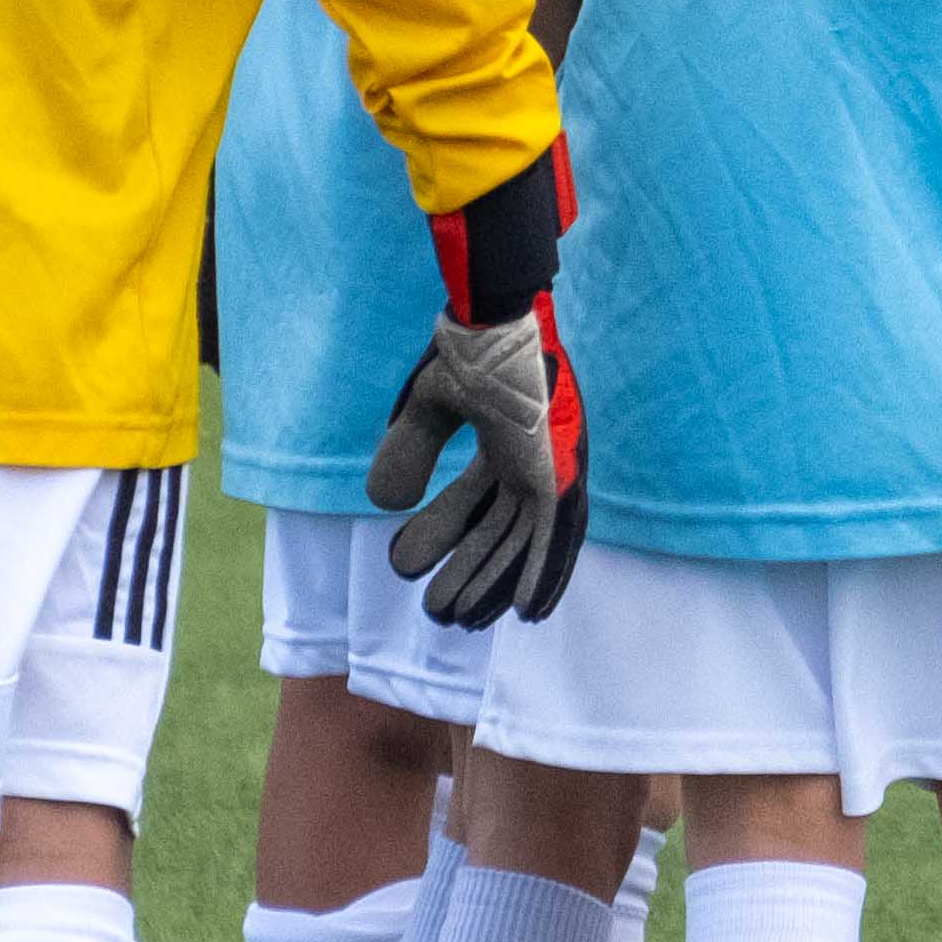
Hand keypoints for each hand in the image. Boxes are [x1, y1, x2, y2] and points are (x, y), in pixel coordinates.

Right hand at [368, 303, 587, 623]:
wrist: (492, 319)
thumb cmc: (466, 351)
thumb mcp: (428, 409)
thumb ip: (410, 451)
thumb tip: (383, 502)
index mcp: (504, 442)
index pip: (477, 505)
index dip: (450, 542)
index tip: (413, 570)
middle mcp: (530, 460)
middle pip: (499, 533)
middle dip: (469, 575)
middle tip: (438, 614)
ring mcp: (548, 466)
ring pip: (522, 541)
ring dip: (494, 583)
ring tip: (462, 623)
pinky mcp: (558, 472)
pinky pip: (555, 534)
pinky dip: (543, 572)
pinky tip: (526, 611)